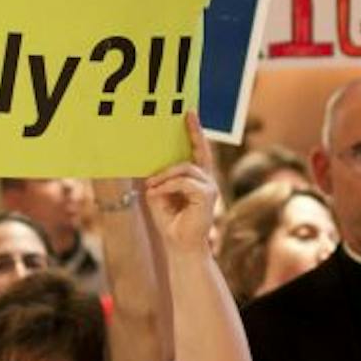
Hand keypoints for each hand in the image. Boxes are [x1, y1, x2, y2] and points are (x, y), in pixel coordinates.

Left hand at [144, 113, 219, 254]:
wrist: (180, 247)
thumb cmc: (171, 223)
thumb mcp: (159, 197)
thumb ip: (159, 181)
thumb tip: (150, 168)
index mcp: (197, 180)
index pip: (198, 152)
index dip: (195, 133)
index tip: (190, 113)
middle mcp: (206, 181)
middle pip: (200, 152)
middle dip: (194, 132)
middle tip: (187, 115)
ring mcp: (209, 188)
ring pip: (185, 168)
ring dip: (164, 175)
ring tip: (151, 187)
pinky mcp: (207, 196)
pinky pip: (184, 182)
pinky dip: (167, 186)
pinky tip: (156, 193)